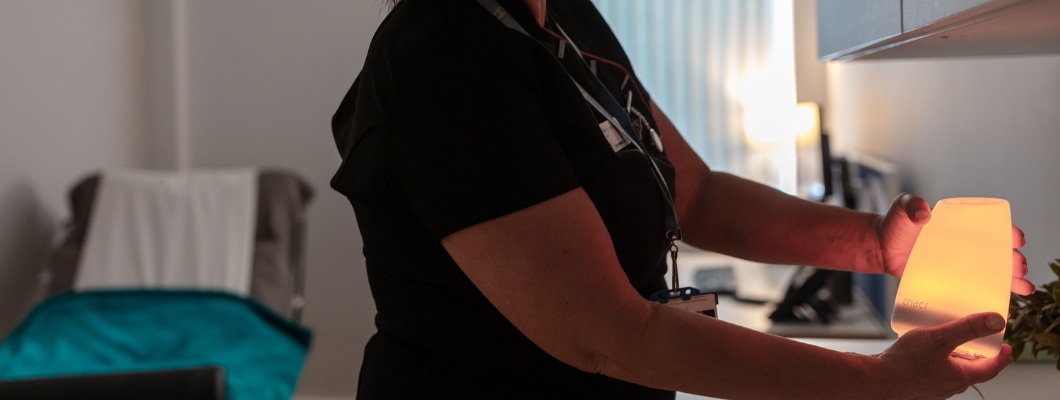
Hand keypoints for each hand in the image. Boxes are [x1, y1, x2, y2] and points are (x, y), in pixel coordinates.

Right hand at [869, 312, 1009, 399]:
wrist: (874, 381)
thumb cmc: (904, 365)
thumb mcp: (939, 338)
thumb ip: (967, 329)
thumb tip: (996, 322)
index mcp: (960, 377)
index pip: (991, 368)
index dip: (1001, 356)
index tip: (1006, 345)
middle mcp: (949, 385)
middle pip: (971, 367)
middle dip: (975, 351)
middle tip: (974, 334)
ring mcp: (932, 386)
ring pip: (951, 368)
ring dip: (953, 353)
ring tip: (945, 336)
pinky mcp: (917, 382)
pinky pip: (934, 369)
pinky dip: (935, 357)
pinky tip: (922, 346)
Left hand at [876, 193, 1033, 294]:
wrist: (880, 248)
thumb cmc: (894, 225)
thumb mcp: (903, 208)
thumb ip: (911, 205)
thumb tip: (923, 214)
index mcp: (962, 224)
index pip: (992, 227)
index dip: (1009, 233)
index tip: (1016, 240)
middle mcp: (966, 244)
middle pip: (999, 252)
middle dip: (1015, 259)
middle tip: (1019, 268)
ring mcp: (960, 263)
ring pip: (994, 271)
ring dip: (1012, 279)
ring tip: (1024, 287)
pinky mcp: (951, 280)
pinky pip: (976, 287)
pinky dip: (992, 293)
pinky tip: (1005, 301)